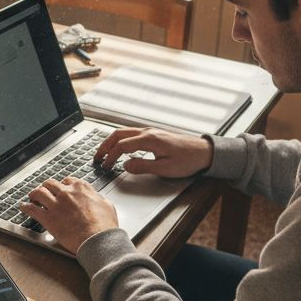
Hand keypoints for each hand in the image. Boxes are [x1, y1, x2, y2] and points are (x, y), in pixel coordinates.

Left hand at [19, 178, 117, 253]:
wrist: (97, 239)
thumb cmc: (104, 226)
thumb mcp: (107, 205)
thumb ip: (97, 198)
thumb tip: (96, 198)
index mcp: (81, 188)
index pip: (68, 180)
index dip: (63, 185)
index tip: (62, 189)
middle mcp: (66, 193)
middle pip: (50, 184)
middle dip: (46, 187)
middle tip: (44, 191)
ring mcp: (56, 205)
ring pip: (39, 192)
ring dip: (34, 194)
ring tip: (32, 196)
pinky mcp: (48, 218)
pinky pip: (32, 209)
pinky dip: (26, 207)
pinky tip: (23, 207)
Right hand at [93, 128, 212, 178]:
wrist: (204, 152)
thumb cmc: (187, 160)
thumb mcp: (164, 168)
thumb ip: (142, 167)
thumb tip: (125, 166)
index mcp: (149, 140)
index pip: (121, 146)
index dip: (110, 156)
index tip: (104, 166)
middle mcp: (148, 132)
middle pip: (118, 135)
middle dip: (105, 146)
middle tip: (96, 157)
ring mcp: (150, 131)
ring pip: (124, 132)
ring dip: (111, 141)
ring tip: (104, 152)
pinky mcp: (154, 134)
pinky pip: (131, 134)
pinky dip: (120, 140)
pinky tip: (119, 147)